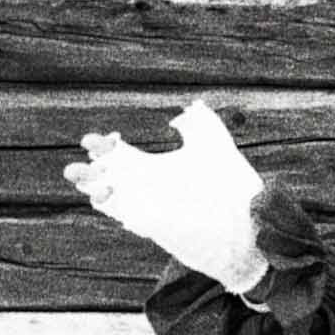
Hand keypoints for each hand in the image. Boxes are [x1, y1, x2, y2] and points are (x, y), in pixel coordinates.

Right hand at [62, 100, 267, 293]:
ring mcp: (150, 209)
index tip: (102, 138)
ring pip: (108, 201)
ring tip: (91, 180)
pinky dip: (116, 209)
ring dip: (93, 191)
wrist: (250, 221)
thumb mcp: (218, 147)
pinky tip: (108, 197)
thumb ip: (204, 124)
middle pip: (104, 178)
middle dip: (85, 171)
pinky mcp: (159, 227)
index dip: (102, 146)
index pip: (117, 155)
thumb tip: (190, 108)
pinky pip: (128, 218)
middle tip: (84, 164)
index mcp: (155, 169)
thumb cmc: (234, 185)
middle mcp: (147, 189)